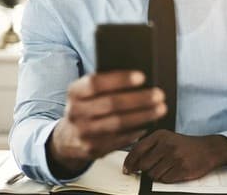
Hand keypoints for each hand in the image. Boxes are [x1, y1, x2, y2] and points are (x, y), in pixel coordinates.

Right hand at [47, 71, 165, 176]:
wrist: (66, 139)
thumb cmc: (85, 108)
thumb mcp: (85, 93)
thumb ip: (105, 85)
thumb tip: (138, 79)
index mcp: (74, 93)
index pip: (96, 83)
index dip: (120, 79)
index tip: (142, 76)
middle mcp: (76, 112)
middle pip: (111, 103)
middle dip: (139, 98)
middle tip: (159, 94)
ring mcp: (84, 133)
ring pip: (118, 123)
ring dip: (143, 115)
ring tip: (160, 109)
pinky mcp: (93, 149)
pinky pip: (120, 139)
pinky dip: (137, 131)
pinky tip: (148, 124)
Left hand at [123, 130, 226, 182]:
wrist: (209, 149)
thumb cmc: (184, 145)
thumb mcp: (166, 138)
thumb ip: (149, 147)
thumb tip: (132, 163)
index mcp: (160, 135)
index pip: (138, 149)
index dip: (129, 161)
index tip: (126, 169)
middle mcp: (167, 144)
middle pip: (144, 165)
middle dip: (146, 170)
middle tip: (154, 167)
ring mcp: (175, 157)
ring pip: (154, 174)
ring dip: (157, 174)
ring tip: (168, 167)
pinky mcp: (182, 169)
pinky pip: (165, 180)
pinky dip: (167, 178)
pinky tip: (175, 171)